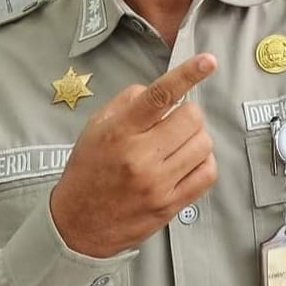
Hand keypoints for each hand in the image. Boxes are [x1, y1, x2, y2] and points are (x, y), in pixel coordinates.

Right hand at [49, 53, 217, 258]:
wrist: (77, 225)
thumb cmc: (89, 169)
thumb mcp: (96, 127)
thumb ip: (129, 101)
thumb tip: (164, 89)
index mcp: (120, 132)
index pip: (159, 96)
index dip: (187, 75)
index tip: (208, 61)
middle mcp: (140, 157)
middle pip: (192, 117)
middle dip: (187, 114)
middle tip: (171, 125)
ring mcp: (158, 184)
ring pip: (204, 143)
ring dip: (195, 139)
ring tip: (174, 147)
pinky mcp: (171, 205)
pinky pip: (208, 172)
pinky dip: (202, 162)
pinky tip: (184, 163)